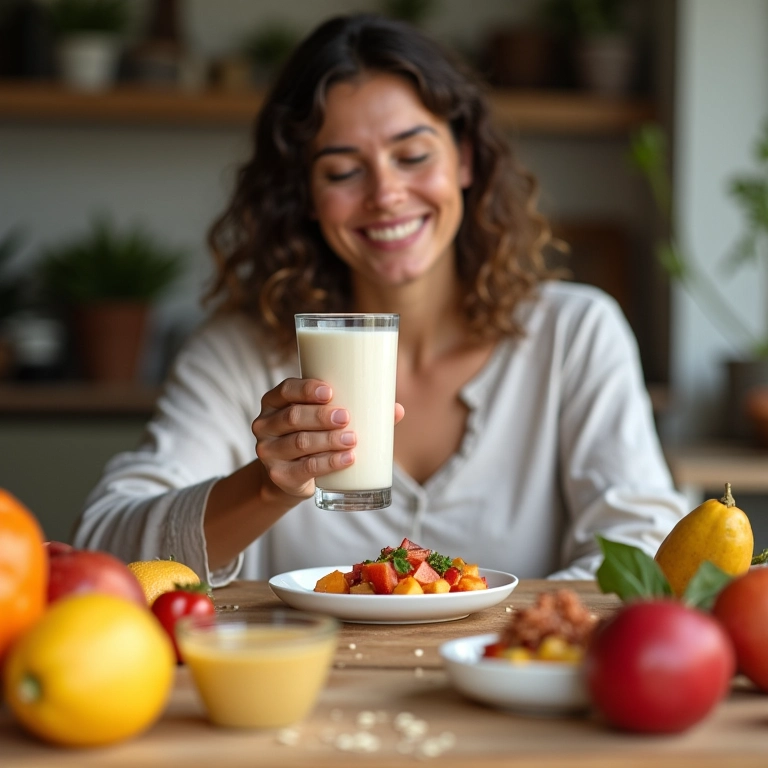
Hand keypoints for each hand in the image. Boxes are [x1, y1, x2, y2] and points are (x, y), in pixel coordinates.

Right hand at [252, 378, 403, 499]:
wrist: (290, 477)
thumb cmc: (313, 437)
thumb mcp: (323, 421)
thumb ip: (357, 411)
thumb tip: (397, 409)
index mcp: (274, 402)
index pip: (285, 390)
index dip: (305, 389)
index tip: (330, 391)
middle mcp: (265, 424)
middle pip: (293, 417)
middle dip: (321, 416)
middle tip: (347, 417)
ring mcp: (269, 451)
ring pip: (300, 442)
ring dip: (328, 440)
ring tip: (352, 439)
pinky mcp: (280, 475)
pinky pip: (305, 468)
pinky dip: (329, 463)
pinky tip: (347, 459)